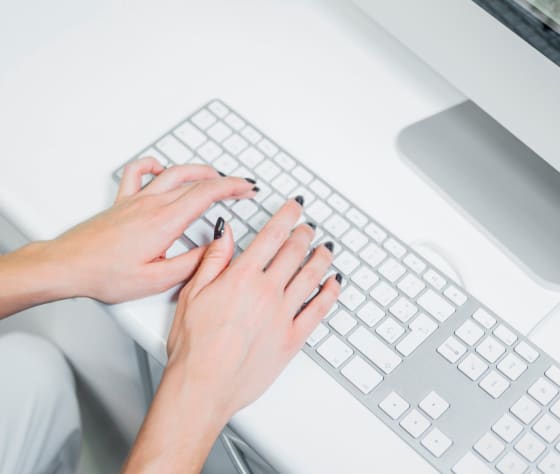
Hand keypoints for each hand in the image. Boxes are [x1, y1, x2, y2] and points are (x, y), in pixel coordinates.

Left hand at [49, 157, 257, 302]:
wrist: (66, 266)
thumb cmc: (104, 275)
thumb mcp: (156, 280)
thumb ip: (192, 263)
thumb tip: (214, 248)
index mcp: (165, 222)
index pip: (207, 193)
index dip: (233, 188)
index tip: (248, 189)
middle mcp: (152, 204)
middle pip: (196, 180)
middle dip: (224, 181)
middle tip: (240, 188)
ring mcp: (136, 199)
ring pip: (174, 171)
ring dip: (198, 170)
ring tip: (213, 177)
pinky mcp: (122, 201)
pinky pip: (138, 171)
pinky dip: (155, 165)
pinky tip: (162, 170)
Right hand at [124, 199, 340, 472]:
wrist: (204, 385)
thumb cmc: (194, 346)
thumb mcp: (192, 293)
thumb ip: (213, 260)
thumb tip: (226, 233)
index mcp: (242, 278)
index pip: (272, 236)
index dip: (287, 216)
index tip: (296, 206)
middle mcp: (268, 292)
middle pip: (295, 253)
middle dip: (304, 234)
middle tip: (309, 227)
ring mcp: (284, 315)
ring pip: (311, 277)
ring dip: (321, 258)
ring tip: (326, 248)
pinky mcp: (293, 338)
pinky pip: (319, 310)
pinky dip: (330, 293)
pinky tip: (334, 283)